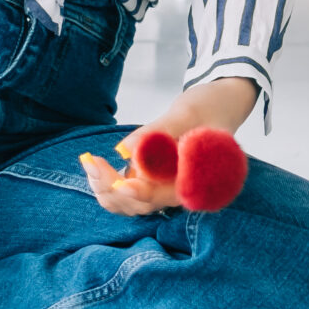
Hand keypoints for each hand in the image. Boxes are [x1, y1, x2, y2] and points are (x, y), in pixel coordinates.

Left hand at [80, 76, 258, 214]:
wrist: (219, 103)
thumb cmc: (210, 107)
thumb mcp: (187, 113)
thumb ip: (160, 132)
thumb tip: (126, 150)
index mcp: (194, 181)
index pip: (162, 197)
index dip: (139, 194)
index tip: (119, 184)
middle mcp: (178, 190)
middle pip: (140, 204)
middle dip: (112, 189)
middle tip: (92, 162)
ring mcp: (163, 186)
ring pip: (129, 202)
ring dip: (105, 188)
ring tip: (89, 162)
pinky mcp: (152, 179)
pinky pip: (126, 192)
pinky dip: (108, 183)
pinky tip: (94, 165)